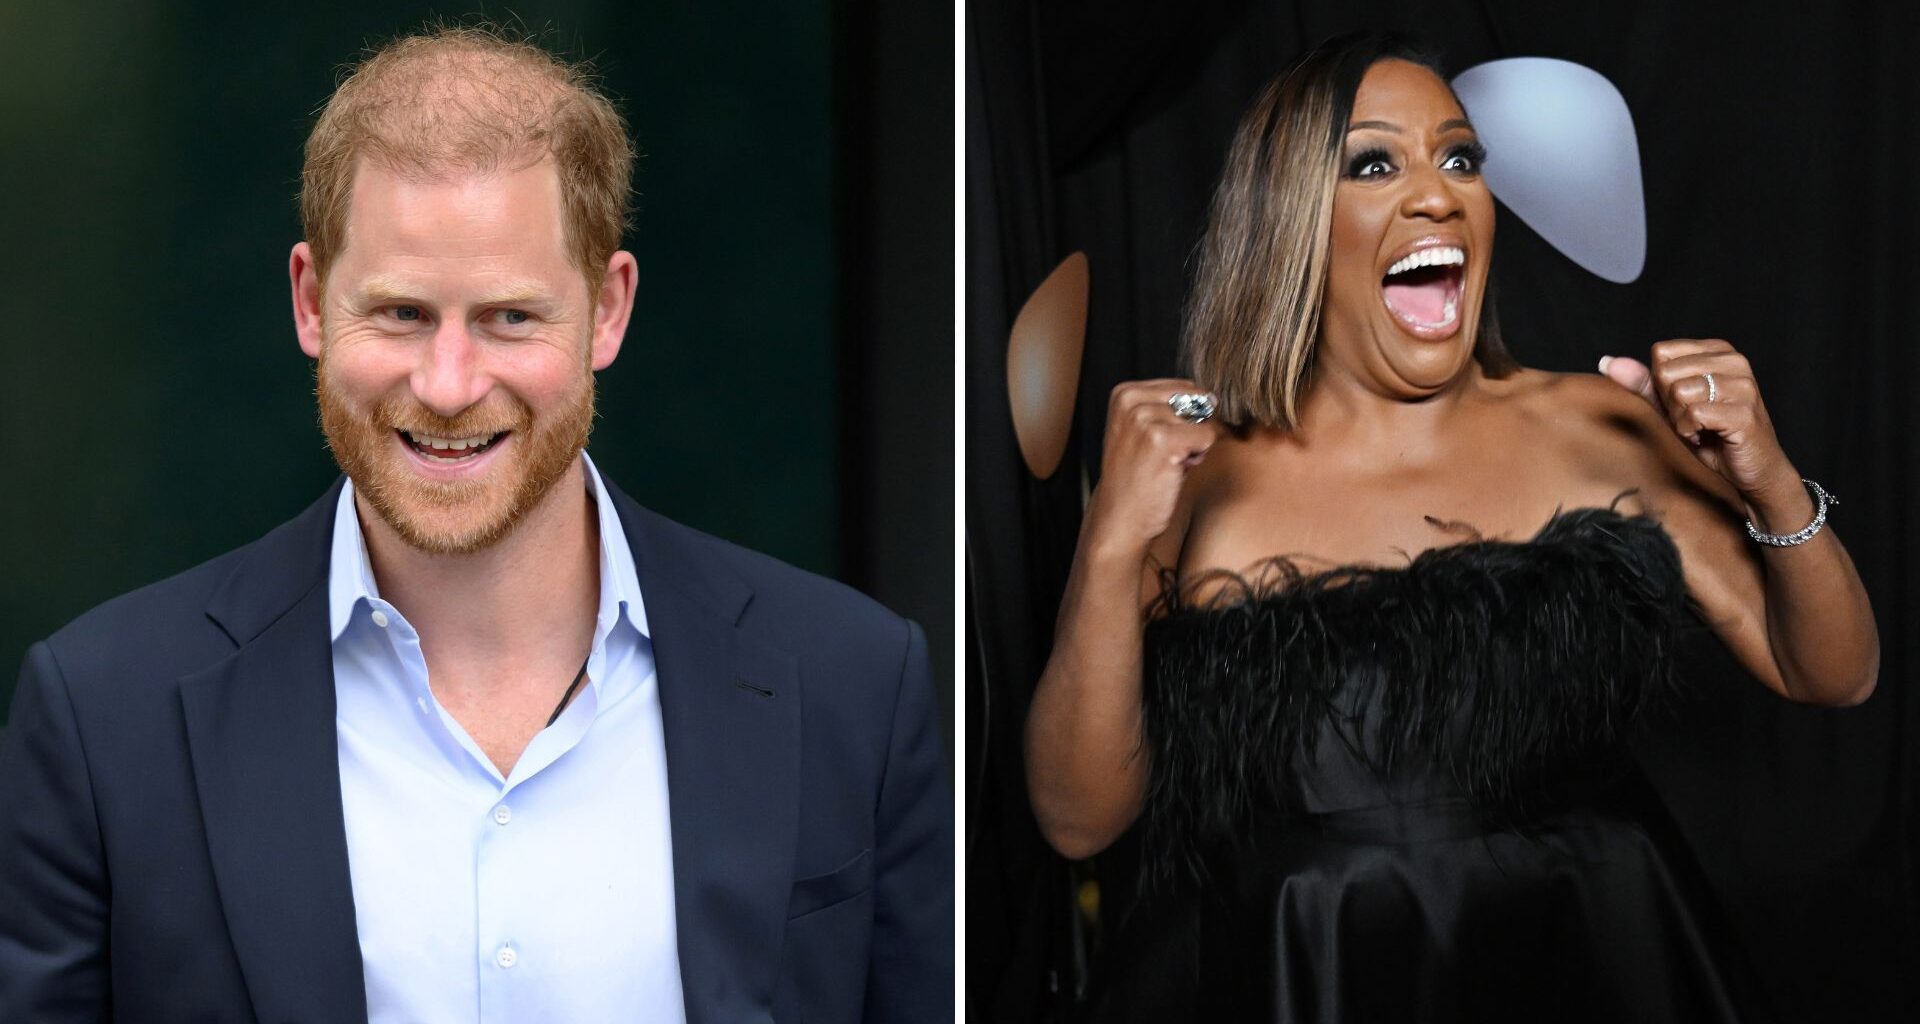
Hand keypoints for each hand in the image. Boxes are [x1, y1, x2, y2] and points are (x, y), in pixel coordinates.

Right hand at [1085, 379, 1222, 554]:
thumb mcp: (1143, 428)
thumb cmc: (1139, 475)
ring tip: (1166, 464)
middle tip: (1163, 456)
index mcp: (1125, 393)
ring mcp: (1144, 419)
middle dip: (1190, 430)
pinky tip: (1173, 470)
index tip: (1157, 442)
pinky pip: (1207, 437)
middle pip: (1195, 401)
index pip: (1185, 388)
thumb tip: (1213, 398)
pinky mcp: (1162, 440)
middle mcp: (1131, 401)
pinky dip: (1198, 457)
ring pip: (1203, 420)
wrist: (1121, 516)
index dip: (1183, 419)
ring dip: (1193, 445)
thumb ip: (1170, 405)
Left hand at [1599, 339, 1799, 501]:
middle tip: (1694, 420)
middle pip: (1666, 372)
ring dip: (1680, 419)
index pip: (1661, 353)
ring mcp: (1743, 385)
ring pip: (1679, 392)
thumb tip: (1606, 362)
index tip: (1684, 403)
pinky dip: (1690, 432)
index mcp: (1718, 350)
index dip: (1662, 385)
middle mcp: (1735, 361)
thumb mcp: (1670, 407)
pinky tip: (1705, 437)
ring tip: (1700, 428)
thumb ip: (1642, 383)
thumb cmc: (1709, 436)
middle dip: (1670, 403)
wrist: (1751, 471)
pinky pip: (1693, 414)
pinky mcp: (1744, 412)